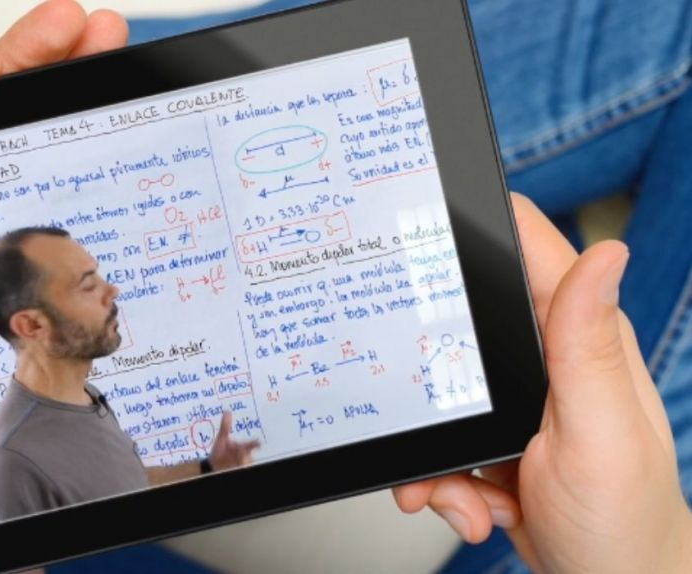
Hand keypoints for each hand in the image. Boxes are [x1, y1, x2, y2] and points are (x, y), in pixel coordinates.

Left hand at [209, 411, 261, 470]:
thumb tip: (227, 411)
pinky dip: (240, 467)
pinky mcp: (238, 469)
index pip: (251, 445)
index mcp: (242, 448)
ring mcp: (242, 464)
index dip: (256, 443)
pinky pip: (244, 467)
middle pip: (250, 456)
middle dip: (246, 456)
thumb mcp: (221, 439)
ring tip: (234, 463)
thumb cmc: (219, 451)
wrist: (212, 465)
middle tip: (241, 453)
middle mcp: (244, 456)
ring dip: (243, 462)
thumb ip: (225, 427)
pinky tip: (233, 466)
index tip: (259, 442)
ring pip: (248, 463)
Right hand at [392, 193, 691, 572]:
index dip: (476, 222)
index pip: (528, 245)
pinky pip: (440, 439)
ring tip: (464, 491)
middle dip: (430, 372)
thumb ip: (590, 346)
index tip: (419, 228)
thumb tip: (605, 252)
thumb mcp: (600, 436)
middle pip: (459, 322)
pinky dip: (442, 480)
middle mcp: (551, 359)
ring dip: (437, 449)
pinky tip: (472, 507)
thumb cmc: (625, 525)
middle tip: (432, 414)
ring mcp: (519, 400)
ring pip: (438, 390)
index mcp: (582, 337)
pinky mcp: (495, 438)